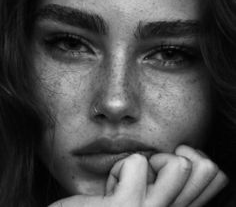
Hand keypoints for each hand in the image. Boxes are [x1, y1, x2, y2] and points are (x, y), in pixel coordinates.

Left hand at [48, 145, 227, 206]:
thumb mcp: (147, 199)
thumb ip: (167, 184)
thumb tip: (182, 157)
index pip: (214, 177)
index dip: (197, 159)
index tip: (171, 159)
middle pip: (206, 168)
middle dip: (178, 155)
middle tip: (151, 167)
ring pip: (179, 164)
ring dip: (150, 161)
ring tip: (131, 177)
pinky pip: (135, 162)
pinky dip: (119, 168)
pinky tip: (109, 187)